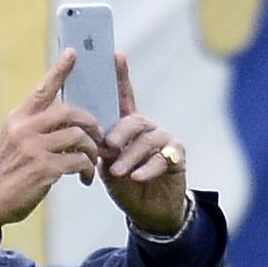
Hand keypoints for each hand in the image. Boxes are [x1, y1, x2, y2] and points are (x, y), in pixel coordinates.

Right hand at [0, 50, 104, 232]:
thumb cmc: (9, 173)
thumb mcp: (16, 142)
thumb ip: (35, 127)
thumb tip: (68, 120)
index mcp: (18, 119)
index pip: (42, 89)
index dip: (59, 70)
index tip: (74, 53)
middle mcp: (24, 128)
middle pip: (69, 112)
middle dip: (90, 122)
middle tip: (97, 135)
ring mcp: (33, 147)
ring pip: (78, 136)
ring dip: (91, 149)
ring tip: (91, 161)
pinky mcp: (43, 168)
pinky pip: (77, 161)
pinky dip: (87, 169)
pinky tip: (85, 177)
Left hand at [99, 53, 191, 236]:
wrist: (148, 210)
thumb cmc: (125, 185)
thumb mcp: (107, 166)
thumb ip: (101, 150)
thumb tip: (90, 138)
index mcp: (129, 126)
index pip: (124, 98)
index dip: (121, 76)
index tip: (116, 55)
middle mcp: (148, 128)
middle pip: (134, 120)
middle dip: (120, 133)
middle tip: (108, 147)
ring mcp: (164, 141)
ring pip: (147, 141)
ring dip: (130, 157)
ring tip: (118, 172)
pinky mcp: (177, 157)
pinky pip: (162, 158)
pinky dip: (147, 169)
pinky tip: (137, 177)